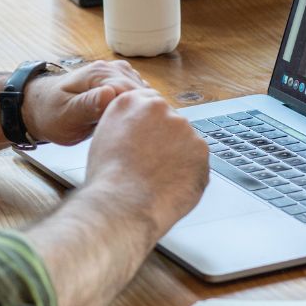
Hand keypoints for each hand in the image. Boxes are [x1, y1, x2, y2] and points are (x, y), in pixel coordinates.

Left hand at [22, 60, 147, 145]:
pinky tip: (134, 125)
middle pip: (142, 92)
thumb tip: (110, 94)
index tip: (141, 134)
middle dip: (144, 114)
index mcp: (99, 74)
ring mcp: (117, 75)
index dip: (139, 114)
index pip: (132, 92)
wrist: (41, 108)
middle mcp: (111, 69)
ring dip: (144, 112)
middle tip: (141, 139)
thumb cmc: (50, 113)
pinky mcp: (119, 84)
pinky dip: (140, 110)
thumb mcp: (66, 114)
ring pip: (144, 94)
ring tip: (139, 134)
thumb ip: (88, 105)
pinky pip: (139, 96)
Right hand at [82, 89, 210, 237]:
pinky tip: (170, 185)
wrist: (122, 203)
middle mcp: (160, 108)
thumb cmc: (108, 179)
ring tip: (158, 178)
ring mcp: (183, 128)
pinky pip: (197, 161)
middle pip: (170, 121)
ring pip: (185, 142)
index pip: (149, 105)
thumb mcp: (103, 137)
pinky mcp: (201, 149)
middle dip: (165, 141)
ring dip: (177, 156)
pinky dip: (188, 173)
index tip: (148, 141)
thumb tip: (138, 129)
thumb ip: (124, 123)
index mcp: (131, 102)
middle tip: (151, 164)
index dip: (149, 126)